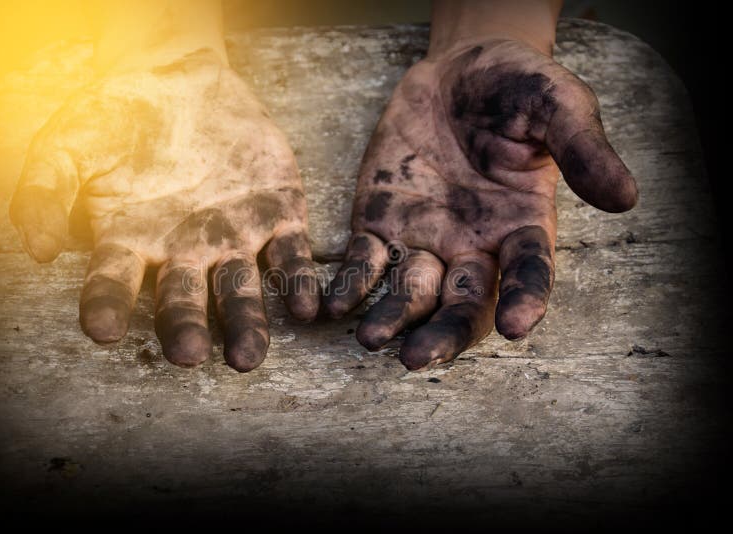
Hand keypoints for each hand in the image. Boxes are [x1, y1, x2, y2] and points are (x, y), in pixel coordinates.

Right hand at [9, 50, 318, 370]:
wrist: (180, 76)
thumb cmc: (117, 116)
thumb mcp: (66, 144)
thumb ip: (44, 192)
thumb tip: (40, 249)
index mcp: (131, 242)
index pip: (113, 282)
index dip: (106, 305)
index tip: (101, 330)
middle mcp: (184, 251)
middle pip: (183, 300)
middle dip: (185, 328)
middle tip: (186, 355)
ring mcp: (234, 236)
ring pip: (240, 290)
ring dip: (246, 323)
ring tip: (248, 355)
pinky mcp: (278, 214)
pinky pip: (291, 254)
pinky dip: (298, 281)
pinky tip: (306, 307)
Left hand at [324, 38, 637, 369]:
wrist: (460, 67)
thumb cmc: (518, 86)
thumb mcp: (558, 103)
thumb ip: (583, 147)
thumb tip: (626, 198)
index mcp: (521, 226)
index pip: (528, 273)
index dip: (526, 300)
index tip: (520, 327)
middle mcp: (473, 245)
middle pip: (463, 303)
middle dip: (443, 332)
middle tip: (418, 358)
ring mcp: (425, 239)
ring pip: (411, 293)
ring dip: (392, 319)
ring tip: (371, 340)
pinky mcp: (382, 222)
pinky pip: (366, 262)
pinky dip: (351, 284)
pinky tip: (333, 305)